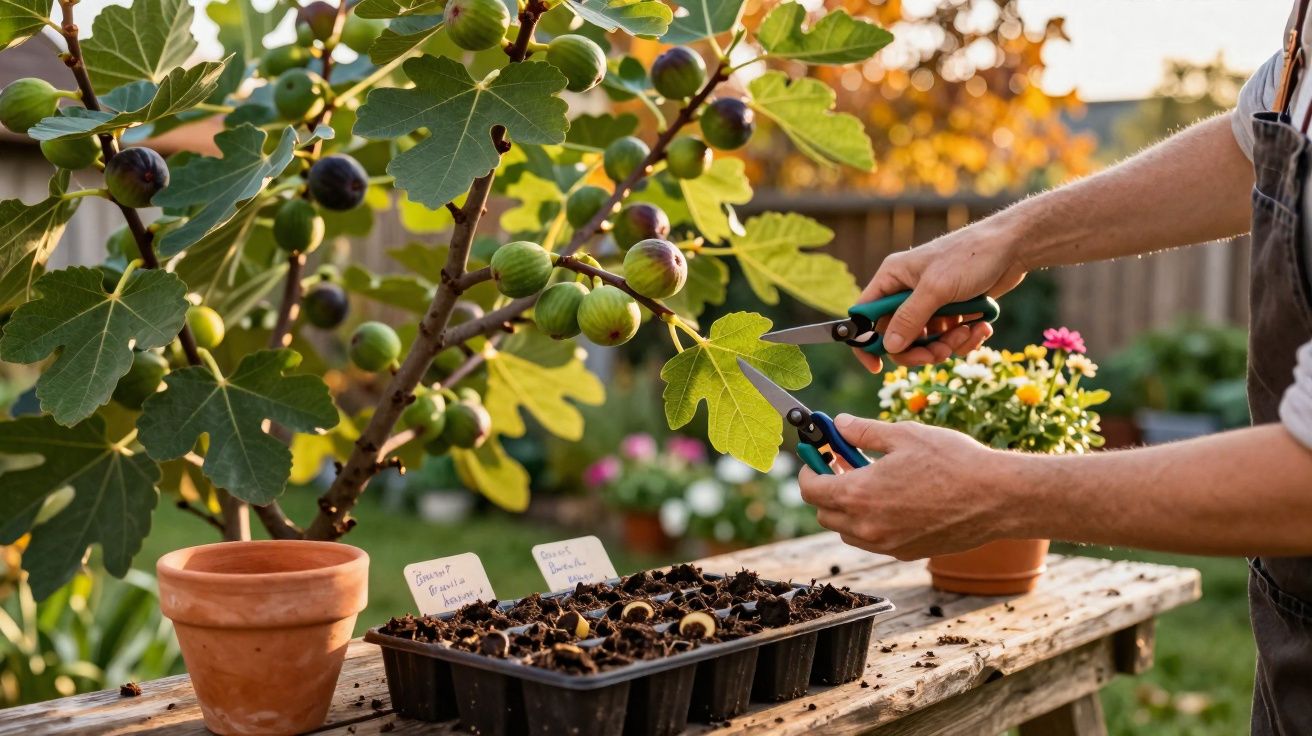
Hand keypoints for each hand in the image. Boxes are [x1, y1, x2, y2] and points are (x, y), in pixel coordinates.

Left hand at [800, 414, 1020, 559]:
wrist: (997, 497)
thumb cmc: (953, 461)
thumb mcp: (903, 434)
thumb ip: (863, 431)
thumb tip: (838, 424)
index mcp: (859, 495)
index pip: (810, 489)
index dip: (808, 470)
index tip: (817, 456)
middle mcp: (867, 526)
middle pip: (824, 513)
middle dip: (826, 488)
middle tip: (843, 465)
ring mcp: (887, 544)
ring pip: (847, 531)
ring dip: (847, 509)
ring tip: (869, 482)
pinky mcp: (906, 553)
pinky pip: (873, 541)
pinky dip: (870, 523)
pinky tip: (892, 500)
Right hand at [854, 218, 1027, 372]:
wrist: (1013, 247)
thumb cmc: (971, 257)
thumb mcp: (936, 288)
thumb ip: (910, 318)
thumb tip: (889, 346)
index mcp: (893, 278)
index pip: (865, 315)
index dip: (866, 342)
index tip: (876, 366)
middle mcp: (907, 291)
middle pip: (898, 336)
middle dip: (920, 350)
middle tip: (939, 353)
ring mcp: (930, 302)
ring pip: (926, 341)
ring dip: (947, 345)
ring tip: (968, 333)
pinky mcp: (952, 310)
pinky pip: (948, 337)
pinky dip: (964, 338)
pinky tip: (981, 327)